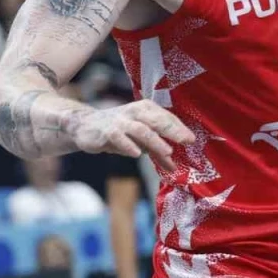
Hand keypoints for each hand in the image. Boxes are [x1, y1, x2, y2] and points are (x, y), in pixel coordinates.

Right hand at [69, 99, 194, 172]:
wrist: (85, 126)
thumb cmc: (120, 132)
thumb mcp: (140, 141)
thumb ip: (157, 152)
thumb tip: (175, 168)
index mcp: (147, 109)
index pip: (167, 118)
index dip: (180, 128)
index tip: (192, 140)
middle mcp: (135, 111)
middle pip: (157, 120)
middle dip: (173, 130)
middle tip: (187, 141)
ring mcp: (121, 121)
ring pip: (141, 129)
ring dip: (155, 141)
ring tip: (167, 151)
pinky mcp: (106, 131)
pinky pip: (118, 137)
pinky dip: (128, 145)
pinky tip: (137, 154)